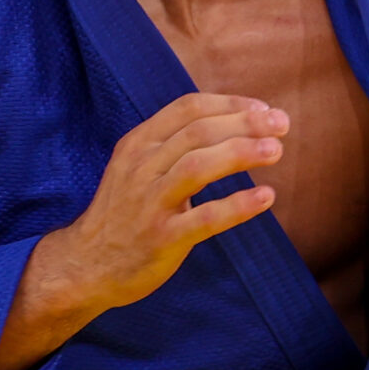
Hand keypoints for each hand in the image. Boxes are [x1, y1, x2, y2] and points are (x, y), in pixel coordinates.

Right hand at [0, 93, 286, 369]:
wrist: (85, 265)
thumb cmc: (126, 212)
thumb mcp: (140, 167)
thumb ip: (176, 144)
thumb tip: (236, 122)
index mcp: (138, 143)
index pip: (187, 108)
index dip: (230, 104)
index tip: (265, 110)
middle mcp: (141, 168)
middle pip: (197, 132)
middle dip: (244, 123)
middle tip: (283, 125)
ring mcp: (149, 203)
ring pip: (197, 166)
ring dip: (240, 153)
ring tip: (276, 151)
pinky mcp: (161, 238)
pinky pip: (204, 218)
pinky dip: (237, 205)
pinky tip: (266, 197)